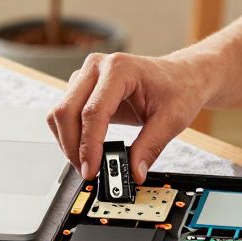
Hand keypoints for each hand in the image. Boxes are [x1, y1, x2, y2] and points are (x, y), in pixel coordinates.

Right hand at [47, 52, 211, 182]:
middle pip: (66, 110)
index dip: (88, 145)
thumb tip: (133, 173)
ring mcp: (86, 76)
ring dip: (68, 142)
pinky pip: (65, 113)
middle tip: (87, 171)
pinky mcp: (83, 88)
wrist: (181, 75)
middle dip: (72, 146)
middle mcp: (97, 67)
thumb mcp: (171, 120)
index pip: (93, 111)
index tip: (91, 169)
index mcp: (119, 69)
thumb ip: (150, 147)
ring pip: (60, 113)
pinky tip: (86, 149)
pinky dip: (71, 135)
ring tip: (88, 162)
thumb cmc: (178, 88)